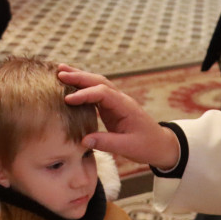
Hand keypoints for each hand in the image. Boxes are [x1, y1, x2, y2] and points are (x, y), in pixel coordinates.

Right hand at [59, 64, 180, 170]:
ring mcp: (116, 102)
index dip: (85, 95)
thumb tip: (83, 140)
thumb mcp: (128, 147)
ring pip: (97, 84)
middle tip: (59, 73)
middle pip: (99, 81)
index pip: (103, 93)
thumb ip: (107, 142)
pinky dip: (83, 87)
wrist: (161, 145)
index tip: (68, 100)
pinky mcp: (112, 107)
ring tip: (61, 71)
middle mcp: (120, 99)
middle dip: (79, 76)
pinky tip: (71, 86)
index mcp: (125, 106)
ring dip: (80, 77)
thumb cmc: (147, 145)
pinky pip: (96, 93)